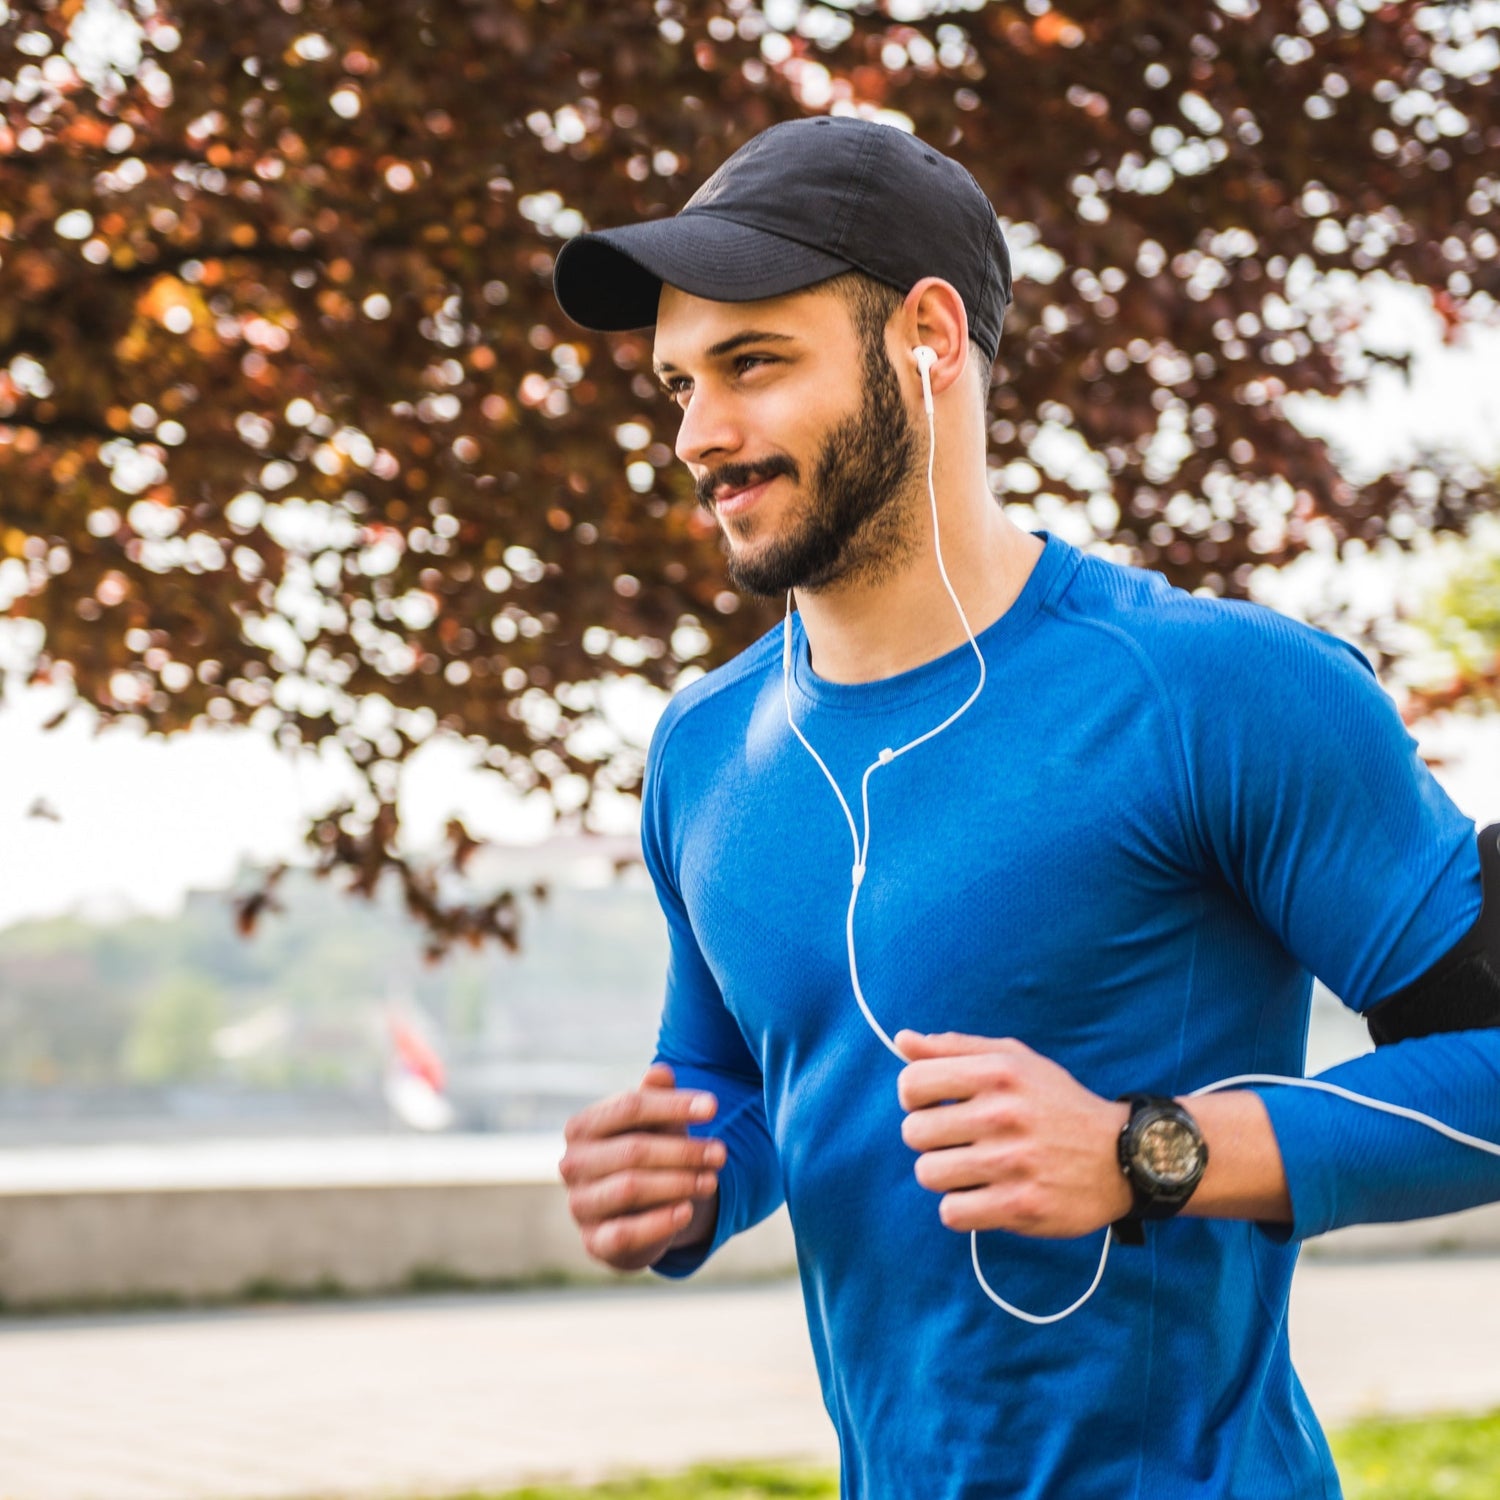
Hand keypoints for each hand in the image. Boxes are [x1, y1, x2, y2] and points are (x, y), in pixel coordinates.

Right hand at [559, 1063, 723, 1271]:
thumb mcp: (655, 1124)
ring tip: (711, 1180)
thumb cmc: (647, 1153)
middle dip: (683, 1150)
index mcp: (582, 1127)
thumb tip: (662, 1072)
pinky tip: (688, 1211)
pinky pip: (624, 1233)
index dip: (672, 1105)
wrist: (640, 1211)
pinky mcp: (595, 1242)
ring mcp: (580, 1204)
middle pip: (633, 1149)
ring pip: (629, 1188)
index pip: (628, 1107)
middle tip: (721, 1153)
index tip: (713, 1107)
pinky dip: (659, 1222)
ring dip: (677, 1183)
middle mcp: (573, 1164)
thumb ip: (656, 1098)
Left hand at [895, 1031, 1131, 1238]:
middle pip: (913, 1133)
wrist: (1124, 1155)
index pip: (911, 1083)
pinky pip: (952, 1212)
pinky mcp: (1020, 1206)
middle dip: (930, 1138)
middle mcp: (1002, 1115)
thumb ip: (955, 1048)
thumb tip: (902, 1041)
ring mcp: (1011, 1163)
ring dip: (944, 1174)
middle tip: (959, 1140)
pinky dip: (962, 1207)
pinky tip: (984, 1194)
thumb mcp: (1015, 1060)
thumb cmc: (1057, 1104)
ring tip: (972, 1168)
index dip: (915, 1096)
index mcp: (998, 1073)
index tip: (935, 1104)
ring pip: (928, 1174)